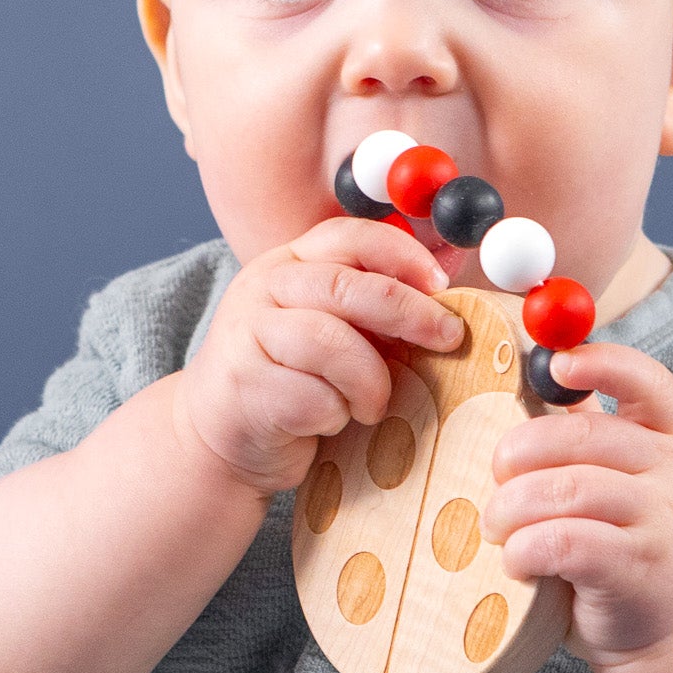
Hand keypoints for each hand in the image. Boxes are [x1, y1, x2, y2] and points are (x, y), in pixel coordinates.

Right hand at [174, 217, 465, 497]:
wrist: (219, 437)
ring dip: (369, 381)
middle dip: (408, 311)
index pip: (348, 235)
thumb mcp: (335, 329)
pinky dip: (335, 416)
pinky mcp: (242, 385)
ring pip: (330, 343)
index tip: (441, 283)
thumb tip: (453, 276)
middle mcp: (263, 287)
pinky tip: (330, 422)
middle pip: (345, 286)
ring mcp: (246, 334)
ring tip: (373, 405)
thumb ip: (378, 304)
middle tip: (449, 338)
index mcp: (290, 262)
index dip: (401, 253)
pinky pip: (312, 397)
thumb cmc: (295, 380)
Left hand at [479, 342, 672, 670]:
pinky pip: (567, 541)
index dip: (601, 364)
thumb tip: (525, 370)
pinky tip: (515, 560)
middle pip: (585, 435)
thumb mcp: (621, 480)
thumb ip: (584, 431)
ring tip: (494, 525)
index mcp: (668, 435)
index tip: (554, 363)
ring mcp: (663, 521)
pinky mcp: (638, 570)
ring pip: (569, 489)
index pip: (647, 382)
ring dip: (514, 505)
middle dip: (520, 450)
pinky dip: (527, 547)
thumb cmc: (625, 543)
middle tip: (493, 475)